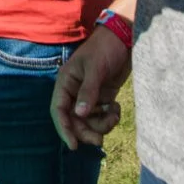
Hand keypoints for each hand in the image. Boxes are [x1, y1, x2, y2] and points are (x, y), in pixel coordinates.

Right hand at [52, 25, 130, 149]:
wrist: (125, 38)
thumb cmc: (105, 48)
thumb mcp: (96, 68)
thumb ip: (88, 91)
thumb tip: (80, 115)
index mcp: (66, 82)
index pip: (59, 110)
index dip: (64, 128)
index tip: (73, 145)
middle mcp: (75, 91)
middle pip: (74, 120)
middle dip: (86, 132)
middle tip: (99, 140)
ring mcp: (90, 95)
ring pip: (90, 121)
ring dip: (101, 124)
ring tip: (114, 115)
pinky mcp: (104, 97)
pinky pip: (102, 116)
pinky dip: (110, 117)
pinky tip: (117, 108)